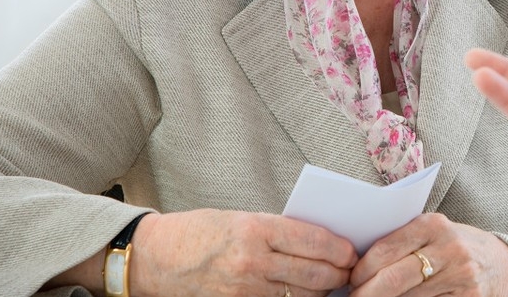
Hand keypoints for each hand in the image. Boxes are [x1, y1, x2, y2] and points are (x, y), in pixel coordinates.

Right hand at [129, 209, 356, 296]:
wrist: (157, 257)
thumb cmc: (200, 232)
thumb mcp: (241, 219)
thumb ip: (278, 230)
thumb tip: (318, 241)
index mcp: (256, 228)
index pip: (313, 240)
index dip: (339, 249)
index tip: (351, 252)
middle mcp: (252, 260)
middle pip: (313, 272)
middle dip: (339, 274)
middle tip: (350, 271)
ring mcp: (244, 288)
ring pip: (301, 295)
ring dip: (322, 292)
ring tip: (332, 286)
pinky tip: (305, 296)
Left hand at [348, 213, 507, 296]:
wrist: (501, 265)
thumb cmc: (457, 247)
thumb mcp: (434, 233)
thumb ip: (404, 241)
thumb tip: (359, 262)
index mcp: (434, 225)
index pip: (385, 249)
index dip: (361, 270)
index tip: (351, 280)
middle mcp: (449, 249)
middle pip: (392, 279)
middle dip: (365, 293)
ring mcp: (461, 277)